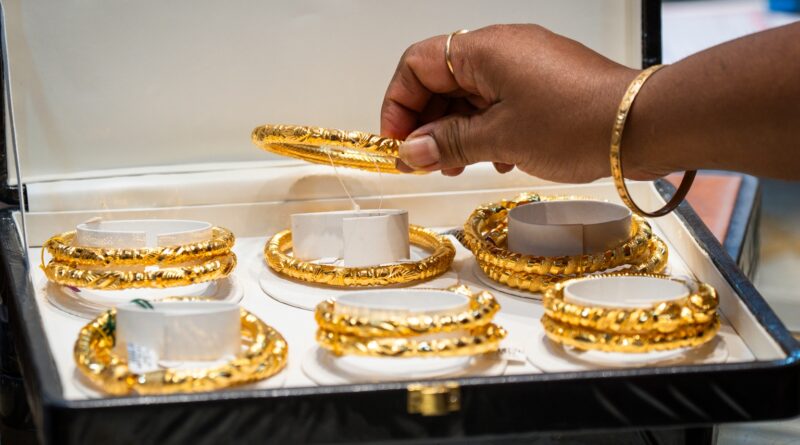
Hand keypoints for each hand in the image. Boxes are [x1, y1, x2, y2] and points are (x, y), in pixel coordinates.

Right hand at [380, 24, 651, 181]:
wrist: (642, 126)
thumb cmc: (579, 122)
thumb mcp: (501, 138)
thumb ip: (449, 143)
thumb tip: (413, 151)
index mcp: (483, 49)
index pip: (417, 64)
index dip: (400, 104)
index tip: (399, 141)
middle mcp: (502, 49)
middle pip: (442, 79)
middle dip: (428, 122)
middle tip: (426, 160)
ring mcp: (526, 65)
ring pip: (471, 94)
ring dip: (457, 130)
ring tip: (459, 164)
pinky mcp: (544, 84)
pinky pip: (500, 102)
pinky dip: (488, 129)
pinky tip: (497, 158)